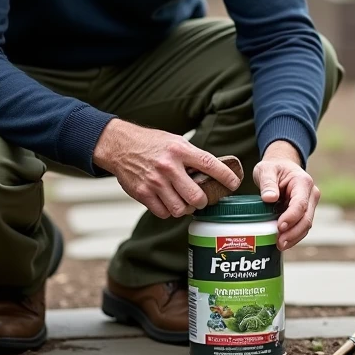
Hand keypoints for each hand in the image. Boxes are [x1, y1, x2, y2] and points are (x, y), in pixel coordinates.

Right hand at [93, 119, 240, 217]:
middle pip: (196, 196)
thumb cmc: (151, 144)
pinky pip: (163, 213)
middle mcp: (168, 166)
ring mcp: (155, 182)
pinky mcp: (143, 193)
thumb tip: (215, 172)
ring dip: (185, 209)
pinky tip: (168, 202)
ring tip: (184, 202)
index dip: (226, 176)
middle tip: (202, 199)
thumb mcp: (176, 142)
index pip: (210, 164)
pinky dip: (168, 211)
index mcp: (180, 150)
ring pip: (180, 209)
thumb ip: (193, 157)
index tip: (234, 184)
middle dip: (203, 201)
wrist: (120, 145)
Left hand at [254, 140, 319, 250]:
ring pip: (306, 225)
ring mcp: (310, 204)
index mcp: (303, 182)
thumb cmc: (273, 167)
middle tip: (279, 243)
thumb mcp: (266, 170)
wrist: (281, 166)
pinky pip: (301, 226)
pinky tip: (283, 242)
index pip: (300, 204)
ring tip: (280, 245)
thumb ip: (267, 183)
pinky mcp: (304, 212)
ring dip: (294, 237)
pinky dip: (293, 235)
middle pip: (306, 218)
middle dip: (293, 232)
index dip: (291, 217)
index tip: (280, 226)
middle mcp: (311, 194)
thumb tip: (269, 198)